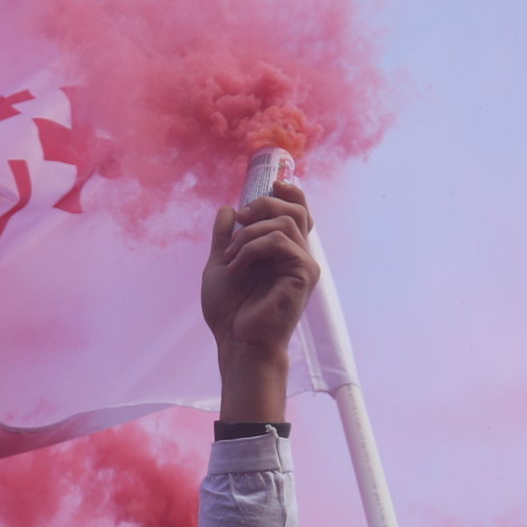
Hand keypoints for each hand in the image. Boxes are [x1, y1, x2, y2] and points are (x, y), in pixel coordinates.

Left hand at [199, 180, 317, 423]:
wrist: (236, 340)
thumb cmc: (230, 311)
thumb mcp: (221, 263)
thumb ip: (226, 237)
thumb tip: (227, 209)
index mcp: (283, 251)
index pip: (297, 211)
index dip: (288, 192)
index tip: (268, 186)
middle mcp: (298, 255)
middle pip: (296, 208)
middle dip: (263, 205)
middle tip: (239, 219)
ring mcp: (304, 264)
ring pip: (286, 222)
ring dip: (250, 233)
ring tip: (232, 256)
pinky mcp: (304, 273)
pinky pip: (279, 241)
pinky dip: (252, 247)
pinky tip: (238, 266)